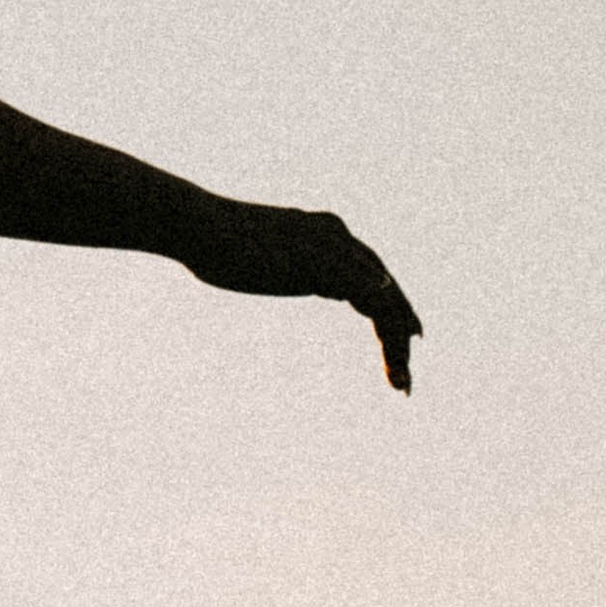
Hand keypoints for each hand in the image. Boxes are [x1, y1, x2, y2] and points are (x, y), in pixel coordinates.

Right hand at [185, 200, 421, 393]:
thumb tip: (300, 275)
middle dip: (401, 327)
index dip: (389, 304)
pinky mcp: (330, 269)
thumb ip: (288, 263)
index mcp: (324, 230)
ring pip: (387, 300)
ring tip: (401, 381)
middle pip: (385, 286)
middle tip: (407, 367)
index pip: (369, 270)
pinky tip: (395, 362)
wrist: (198, 225)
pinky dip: (390, 337)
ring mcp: (336, 250)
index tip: (402, 336)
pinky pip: (377, 306)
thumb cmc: (211, 242)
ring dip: (397, 343)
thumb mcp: (261, 255)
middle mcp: (338, 235)